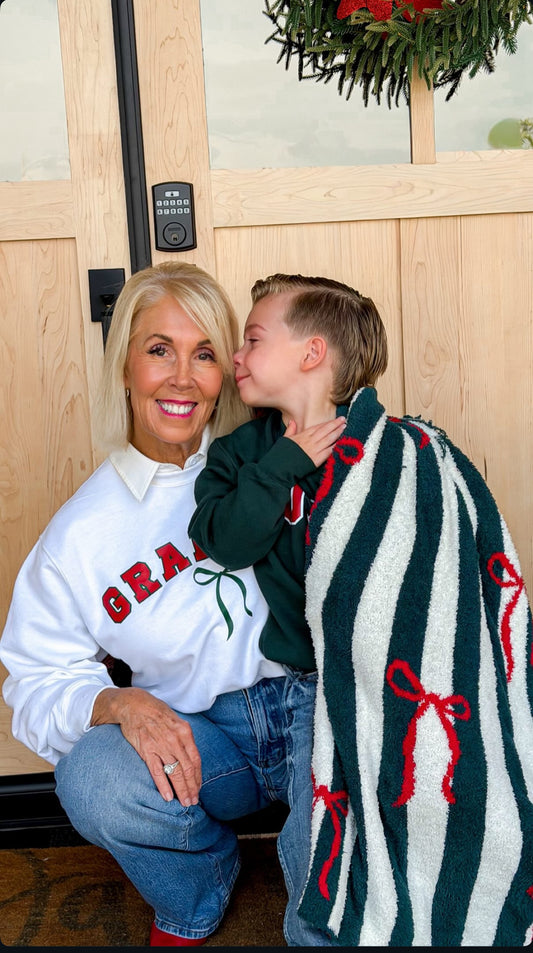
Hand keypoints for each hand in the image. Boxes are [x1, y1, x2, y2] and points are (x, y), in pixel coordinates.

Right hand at [91, 687, 201, 805]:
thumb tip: (189, 756)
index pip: (195, 760)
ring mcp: (161, 746)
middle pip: (187, 769)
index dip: (198, 777)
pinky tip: (168, 797)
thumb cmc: (155, 712)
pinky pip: (157, 772)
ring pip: (175, 773)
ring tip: (185, 802)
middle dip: (192, 788)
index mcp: (185, 732)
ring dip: (181, 790)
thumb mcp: (175, 720)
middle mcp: (175, 740)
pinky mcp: (147, 750)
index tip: (198, 788)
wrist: (134, 704)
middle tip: (194, 801)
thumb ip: (183, 738)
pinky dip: (163, 786)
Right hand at [284, 417, 345, 467]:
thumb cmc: (281, 454)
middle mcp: (310, 441)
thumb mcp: (285, 439)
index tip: (335, 419)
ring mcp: (314, 450)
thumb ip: (290, 430)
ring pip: (329, 439)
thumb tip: (292, 421)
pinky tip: (339, 444)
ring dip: (337, 433)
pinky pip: (328, 452)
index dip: (328, 423)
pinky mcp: (316, 460)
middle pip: (325, 431)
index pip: (318, 427)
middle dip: (335, 424)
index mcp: (303, 435)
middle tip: (343, 420)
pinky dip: (334, 447)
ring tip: (344, 428)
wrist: (281, 467)